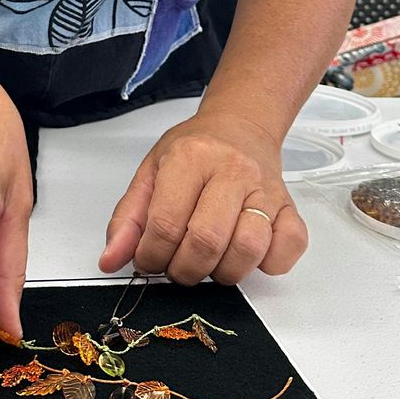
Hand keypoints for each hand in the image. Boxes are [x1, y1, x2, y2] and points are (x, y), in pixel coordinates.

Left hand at [98, 110, 307, 284]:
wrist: (240, 126)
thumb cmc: (194, 151)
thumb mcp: (150, 172)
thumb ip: (128, 218)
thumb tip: (110, 261)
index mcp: (190, 158)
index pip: (165, 223)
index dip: (150, 256)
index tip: (148, 260)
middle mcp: (232, 170)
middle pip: (206, 240)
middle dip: (184, 270)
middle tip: (177, 267)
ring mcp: (266, 189)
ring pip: (248, 249)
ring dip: (222, 272)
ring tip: (209, 262)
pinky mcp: (290, 207)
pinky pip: (288, 248)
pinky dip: (268, 264)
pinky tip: (247, 254)